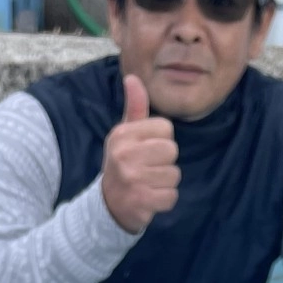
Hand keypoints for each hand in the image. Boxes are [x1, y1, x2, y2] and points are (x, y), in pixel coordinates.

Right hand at [101, 74, 179, 234]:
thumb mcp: (124, 134)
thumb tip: (133, 77)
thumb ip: (134, 107)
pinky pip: (171, 197)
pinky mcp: (140, 201)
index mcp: (122, 134)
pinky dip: (164, 201)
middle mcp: (124, 154)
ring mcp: (131, 179)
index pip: (165, 128)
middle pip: (172, 151)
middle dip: (165, 162)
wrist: (108, 205)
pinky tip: (150, 199)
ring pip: (174, 175)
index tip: (146, 150)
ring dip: (165, 183)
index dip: (162, 140)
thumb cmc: (123, 163)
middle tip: (148, 169)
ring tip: (148, 184)